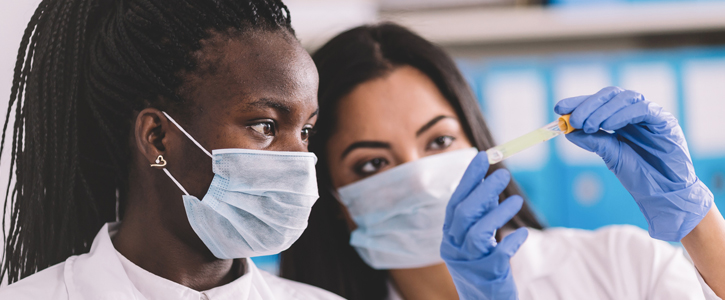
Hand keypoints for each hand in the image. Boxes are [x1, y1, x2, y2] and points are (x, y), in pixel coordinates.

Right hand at [441, 151, 527, 299]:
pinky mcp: (486, 276)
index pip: (455, 201)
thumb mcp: (477, 238)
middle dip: (482, 191)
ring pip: (478, 233)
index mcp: (450, 234)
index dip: (468, 179)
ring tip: (517, 201)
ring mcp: (468, 262)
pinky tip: (522, 233)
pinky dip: (510, 242)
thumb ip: (481, 213)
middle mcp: (454, 247)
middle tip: (503, 174)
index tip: (481, 157)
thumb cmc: (482, 266)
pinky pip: (498, 256)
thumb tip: (490, 182)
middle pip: (464, 214)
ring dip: (497, 214)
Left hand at [555, 86, 713, 241]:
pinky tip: (609, 126)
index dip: (578, 102)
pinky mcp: (665, 121)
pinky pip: (643, 109)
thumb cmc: (640, 175)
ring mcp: (651, 115)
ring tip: (588, 125)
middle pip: (610, 95)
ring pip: (625, 98)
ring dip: (603, 110)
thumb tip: (568, 130)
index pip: (598, 103)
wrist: (664, 193)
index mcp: (621, 118)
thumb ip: (593, 140)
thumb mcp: (610, 155)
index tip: (558, 108)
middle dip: (588, 104)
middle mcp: (635, 112)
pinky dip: (623, 114)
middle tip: (573, 119)